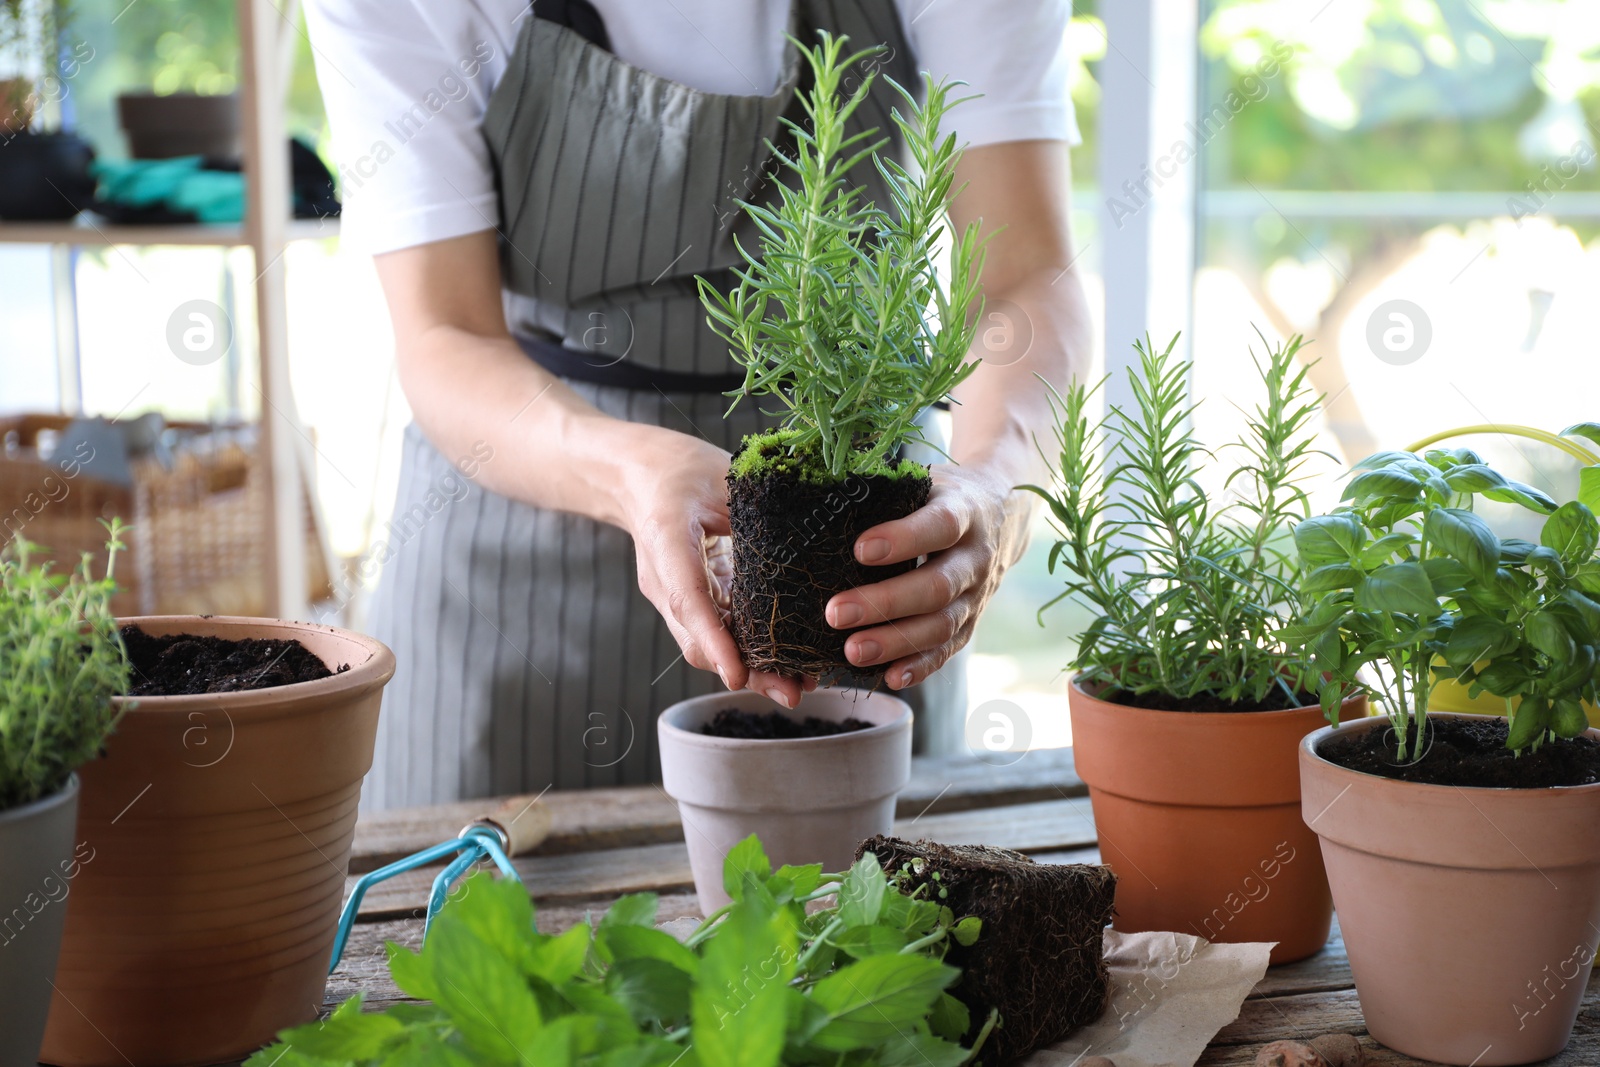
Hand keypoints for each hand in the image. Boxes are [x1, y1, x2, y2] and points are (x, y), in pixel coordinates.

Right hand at [617, 426, 806, 707]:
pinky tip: (784, 663)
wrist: (634, 474)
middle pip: (697, 640)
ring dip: (750, 669)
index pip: (687, 599)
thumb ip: (757, 512)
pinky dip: (746, 651)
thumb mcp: (722, 476)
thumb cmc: (680, 468)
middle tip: (793, 691)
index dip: (715, 640)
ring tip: (798, 685)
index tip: (737, 675)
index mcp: (666, 540)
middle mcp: (664, 580)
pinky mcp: (689, 598)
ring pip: (707, 645)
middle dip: (744, 672)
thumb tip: (810, 544)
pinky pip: (715, 632)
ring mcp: (673, 595)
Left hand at [824, 464, 1030, 689]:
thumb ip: (885, 494)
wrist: (998, 516)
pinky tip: (890, 677)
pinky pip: (948, 649)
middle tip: (835, 613)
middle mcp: (976, 557)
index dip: (903, 539)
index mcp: (964, 512)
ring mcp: (977, 595)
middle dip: (885, 603)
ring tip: (851, 651)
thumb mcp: (921, 481)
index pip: (939, 526)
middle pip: (937, 586)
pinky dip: (921, 666)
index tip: (859, 550)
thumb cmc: (937, 496)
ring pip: (941, 624)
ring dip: (895, 641)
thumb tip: (820, 504)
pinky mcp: (971, 622)